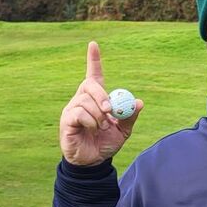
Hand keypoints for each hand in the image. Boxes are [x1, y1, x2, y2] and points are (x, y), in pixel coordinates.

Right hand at [59, 41, 143, 165]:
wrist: (94, 162)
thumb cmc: (106, 143)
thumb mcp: (123, 130)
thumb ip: (130, 116)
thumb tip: (140, 103)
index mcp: (95, 98)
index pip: (93, 74)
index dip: (93, 60)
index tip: (93, 44)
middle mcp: (82, 99)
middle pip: (89, 85)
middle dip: (102, 96)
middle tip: (110, 110)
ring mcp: (72, 108)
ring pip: (86, 101)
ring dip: (98, 116)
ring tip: (102, 128)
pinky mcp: (67, 120)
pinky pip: (79, 113)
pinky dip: (90, 121)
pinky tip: (92, 129)